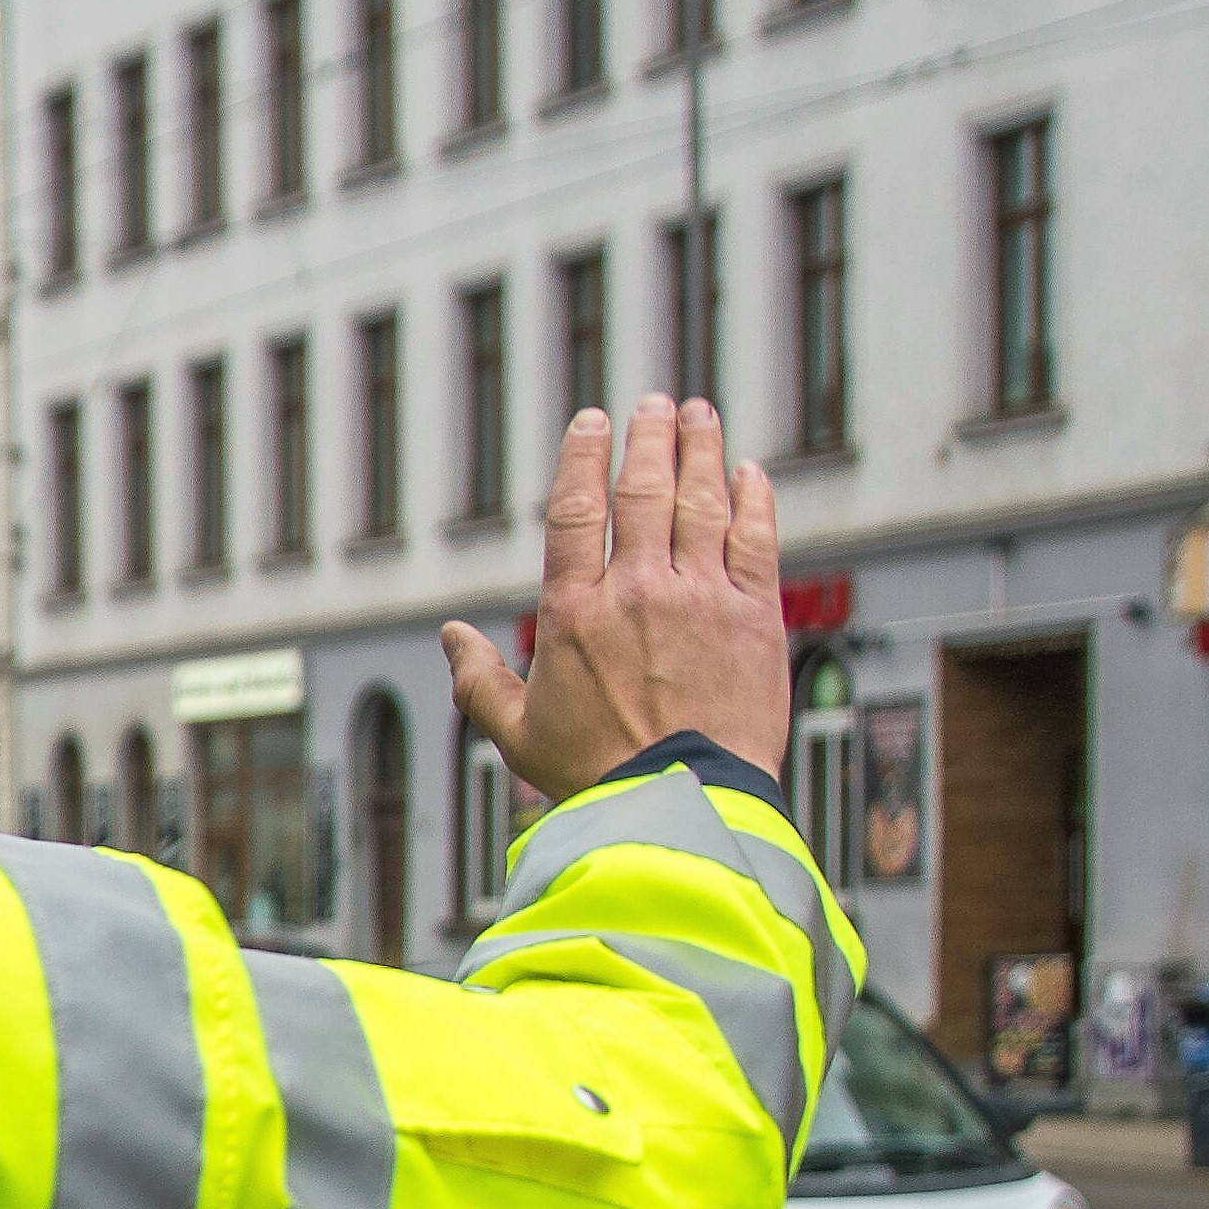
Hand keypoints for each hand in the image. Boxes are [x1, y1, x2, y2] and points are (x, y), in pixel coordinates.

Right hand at [440, 394, 791, 803]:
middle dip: (651, 436)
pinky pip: (757, 537)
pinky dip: (753, 497)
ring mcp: (702, 598)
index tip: (594, 421)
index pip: (578, 510)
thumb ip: (478, 679)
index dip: (585, 456)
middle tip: (657, 404)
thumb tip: (451, 637)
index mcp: (575, 613)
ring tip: (699, 415)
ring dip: (701, 449)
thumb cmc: (596, 778)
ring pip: (703, 500)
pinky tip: (749, 472)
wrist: (680, 804)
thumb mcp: (516, 733)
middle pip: (646, 488)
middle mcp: (639, 591)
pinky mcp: (755, 616)